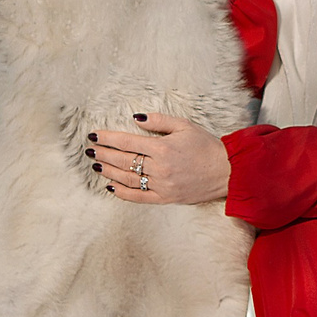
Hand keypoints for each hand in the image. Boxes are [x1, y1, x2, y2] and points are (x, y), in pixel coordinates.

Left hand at [89, 114, 228, 205]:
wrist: (226, 172)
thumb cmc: (206, 147)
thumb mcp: (184, 126)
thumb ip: (159, 121)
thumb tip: (136, 118)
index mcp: (162, 147)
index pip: (127, 141)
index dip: (108, 138)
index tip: (94, 135)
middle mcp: (159, 167)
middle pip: (123, 160)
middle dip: (104, 153)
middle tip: (90, 149)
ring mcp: (161, 185)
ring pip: (127, 179)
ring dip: (109, 171)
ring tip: (97, 165)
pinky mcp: (165, 198)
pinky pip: (138, 197)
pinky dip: (122, 193)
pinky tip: (111, 187)